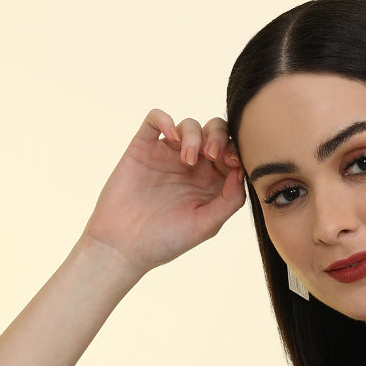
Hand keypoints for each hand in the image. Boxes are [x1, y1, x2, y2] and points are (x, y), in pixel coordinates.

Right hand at [81, 109, 244, 278]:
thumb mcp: (206, 225)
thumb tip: (242, 170)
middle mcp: (191, 166)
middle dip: (218, 136)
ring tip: (187, 158)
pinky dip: (165, 118)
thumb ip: (230, 200)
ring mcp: (167, 155)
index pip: (231, 154)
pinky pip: (155, 119)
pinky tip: (171, 135)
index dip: (235, 151)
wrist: (124, 246)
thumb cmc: (166, 241)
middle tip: (212, 155)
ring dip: (194, 135)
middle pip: (213, 133)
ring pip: (188, 125)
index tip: (232, 162)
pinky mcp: (143, 148)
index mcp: (210, 183)